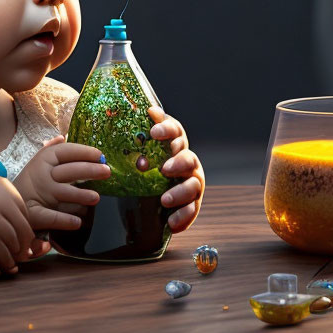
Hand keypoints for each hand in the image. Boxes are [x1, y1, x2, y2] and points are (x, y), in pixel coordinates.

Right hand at [0, 169, 35, 278]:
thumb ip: (12, 198)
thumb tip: (25, 220)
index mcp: (4, 200)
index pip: (24, 227)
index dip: (27, 240)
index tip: (25, 245)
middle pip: (14, 243)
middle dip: (18, 253)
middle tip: (17, 257)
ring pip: (1, 255)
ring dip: (6, 264)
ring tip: (7, 266)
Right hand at [13, 135, 109, 229]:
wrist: (4, 203)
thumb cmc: (29, 181)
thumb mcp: (36, 163)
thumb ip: (50, 149)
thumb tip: (63, 136)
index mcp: (43, 160)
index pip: (66, 152)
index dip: (84, 151)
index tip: (100, 154)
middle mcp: (42, 175)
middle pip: (70, 171)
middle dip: (90, 170)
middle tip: (107, 172)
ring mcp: (39, 195)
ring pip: (64, 193)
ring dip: (81, 195)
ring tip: (95, 197)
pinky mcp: (35, 214)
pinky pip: (52, 217)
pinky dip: (65, 220)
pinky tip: (78, 222)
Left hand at [148, 106, 204, 232]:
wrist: (146, 198)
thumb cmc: (145, 167)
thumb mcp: (139, 151)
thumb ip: (143, 132)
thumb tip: (148, 108)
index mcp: (174, 145)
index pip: (176, 131)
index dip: (167, 129)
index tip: (153, 131)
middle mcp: (187, 162)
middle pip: (188, 158)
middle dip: (178, 163)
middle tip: (164, 170)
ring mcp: (192, 183)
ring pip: (193, 185)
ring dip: (180, 192)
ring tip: (164, 200)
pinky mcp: (191, 204)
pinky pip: (192, 210)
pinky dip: (183, 216)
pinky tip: (172, 223)